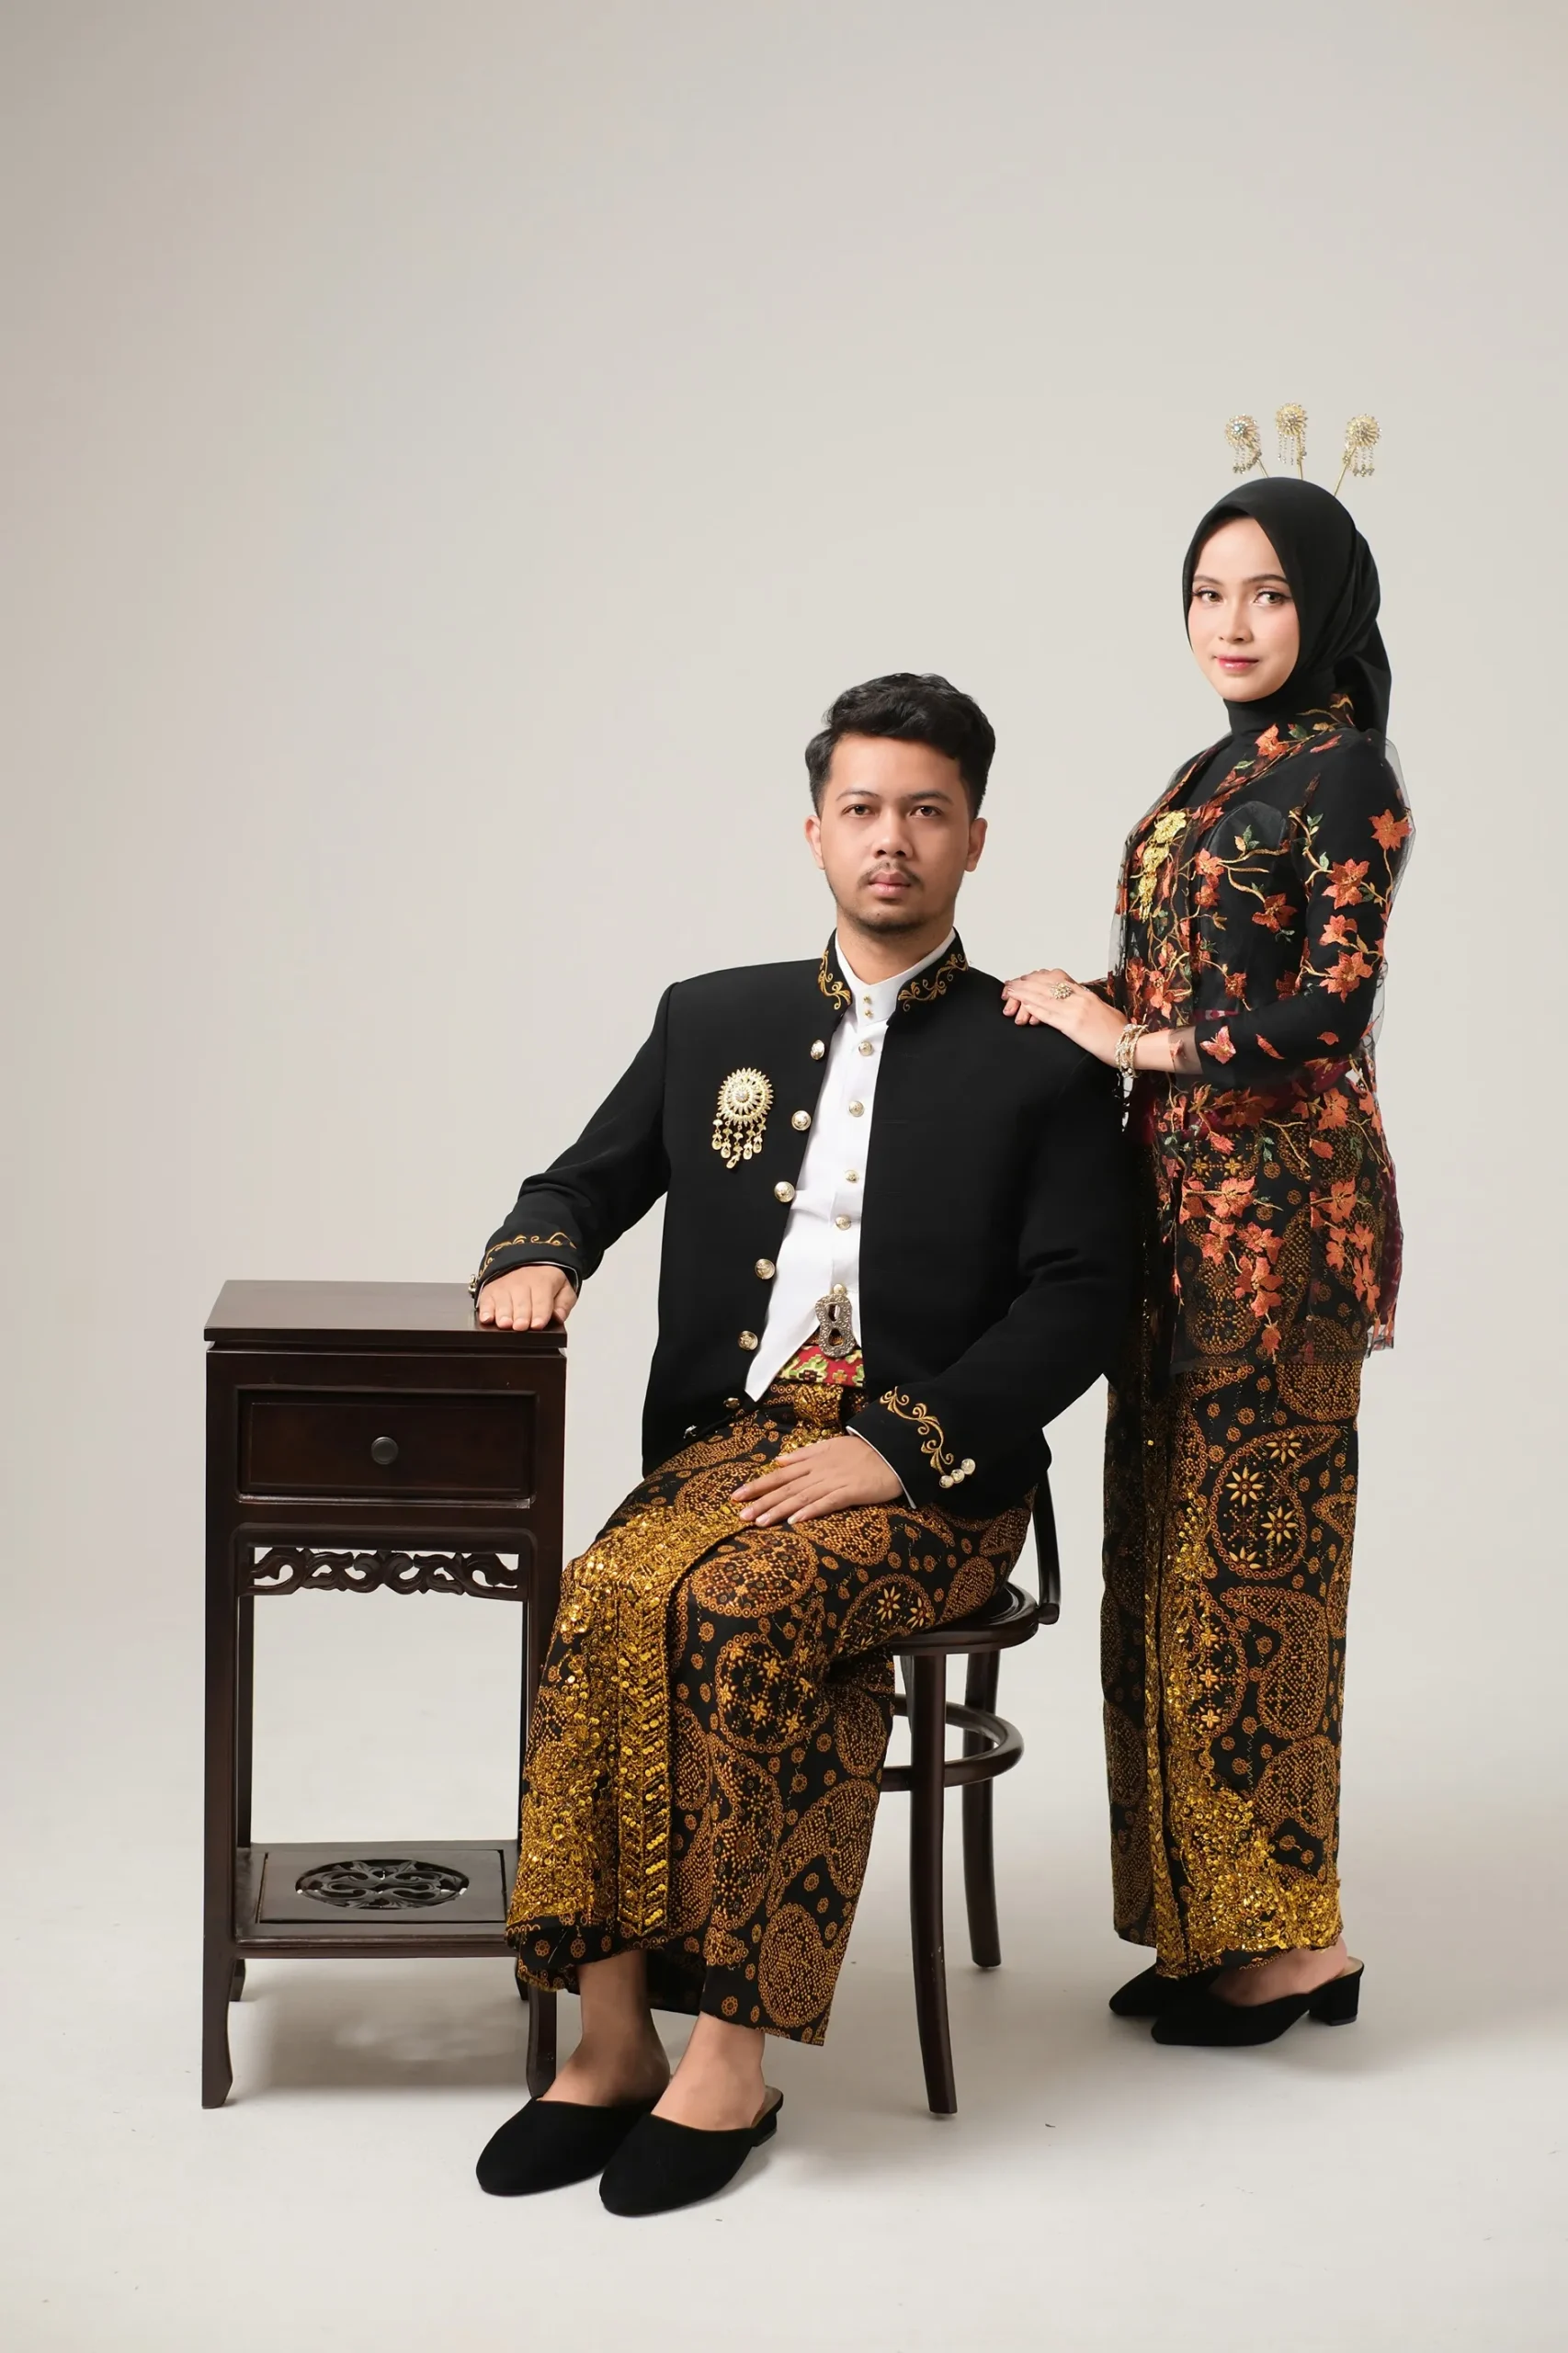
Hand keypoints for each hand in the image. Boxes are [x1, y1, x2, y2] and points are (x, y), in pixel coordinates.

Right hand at [476, 1264, 576, 1328]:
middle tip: (521, 1327)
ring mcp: (504, 1287)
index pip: (542, 1300)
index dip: (540, 1313)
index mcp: (543, 1282)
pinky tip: (487, 1318)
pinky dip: (485, 1310)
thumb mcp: (563, 1289)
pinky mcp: (490, 1291)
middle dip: (521, 1315)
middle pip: (521, 1303)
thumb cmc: (545, 1282)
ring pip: (503, 1302)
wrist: (528, 1263)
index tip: (538, 1325)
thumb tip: (558, 1317)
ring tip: (505, 1324)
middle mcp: (522, 1283)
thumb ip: (564, 1304)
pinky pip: (486, 1301)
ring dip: (503, 1314)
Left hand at [731, 1433, 901, 1526]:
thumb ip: (805, 1455)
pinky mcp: (852, 1491)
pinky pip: (828, 1502)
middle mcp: (820, 1471)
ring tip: (760, 1522)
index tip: (735, 1496)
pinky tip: (796, 1521)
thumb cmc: (864, 1451)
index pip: (779, 1475)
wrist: (895, 1450)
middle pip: (786, 1488)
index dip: (757, 1485)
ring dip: (779, 1510)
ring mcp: (835, 1481)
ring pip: (801, 1497)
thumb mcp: (831, 1446)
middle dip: (762, 1501)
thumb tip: (779, 1461)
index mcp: (813, 1461)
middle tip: (740, 1515)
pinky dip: (811, 1511)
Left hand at [1000, 967, 1125, 1064]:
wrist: (1129, 1044)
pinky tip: (1022, 1005)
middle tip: (1011, 984)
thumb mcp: (1104, 1011)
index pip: (1057, 979)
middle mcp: (1079, 997)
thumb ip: (1090, 1005)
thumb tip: (1082, 1003)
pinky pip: (1048, 1014)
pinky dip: (1033, 1007)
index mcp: (1086, 994)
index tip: (1026, 979)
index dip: (1038, 978)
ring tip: (1009, 991)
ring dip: (1023, 993)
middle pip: (1046, 984)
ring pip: (1043, 996)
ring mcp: (1075, 1010)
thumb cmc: (1119, 1032)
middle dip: (1026, 983)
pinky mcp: (1072, 1025)